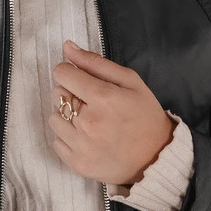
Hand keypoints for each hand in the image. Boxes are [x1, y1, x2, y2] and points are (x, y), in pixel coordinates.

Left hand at [49, 39, 174, 186]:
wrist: (157, 157)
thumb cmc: (145, 114)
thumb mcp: (130, 81)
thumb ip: (96, 62)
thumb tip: (67, 47)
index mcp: (103, 97)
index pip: (62, 74)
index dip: (70, 73)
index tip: (80, 80)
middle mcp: (89, 122)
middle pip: (56, 94)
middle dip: (70, 93)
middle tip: (91, 102)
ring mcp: (82, 146)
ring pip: (53, 118)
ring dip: (67, 116)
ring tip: (89, 121)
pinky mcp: (78, 164)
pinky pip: (56, 142)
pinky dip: (67, 138)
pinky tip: (87, 138)